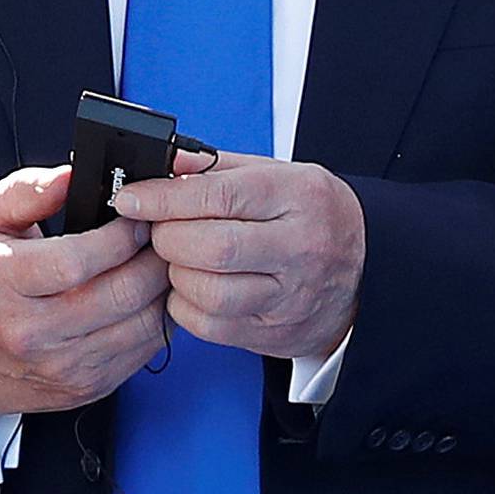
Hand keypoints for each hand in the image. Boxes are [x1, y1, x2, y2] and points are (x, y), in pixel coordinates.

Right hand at [0, 164, 171, 422]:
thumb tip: (74, 174)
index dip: (120, 235)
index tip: (137, 216)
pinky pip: (145, 349)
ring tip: (162, 262)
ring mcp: (63, 366)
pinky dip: (159, 318)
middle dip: (155, 257)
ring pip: (144, 323)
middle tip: (164, 235)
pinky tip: (152, 296)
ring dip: (164, 288)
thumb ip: (28, 191)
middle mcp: (31, 332)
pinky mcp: (89, 385)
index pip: (77, 260)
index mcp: (1, 284)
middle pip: (121, 292)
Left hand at [114, 149, 364, 361]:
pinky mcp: (274, 331)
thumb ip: (218, 168)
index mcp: (299, 196)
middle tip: (159, 230)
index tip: (130, 198)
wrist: (364, 271)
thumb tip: (163, 162)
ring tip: (181, 258)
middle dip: (167, 237)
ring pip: (207, 292)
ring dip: (176, 274)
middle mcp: (300, 247)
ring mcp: (290, 295)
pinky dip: (185, 305)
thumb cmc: (309, 215)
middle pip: (210, 247)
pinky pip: (208, 325)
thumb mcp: (276, 176)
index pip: (220, 195)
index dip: (164, 198)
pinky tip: (194, 287)